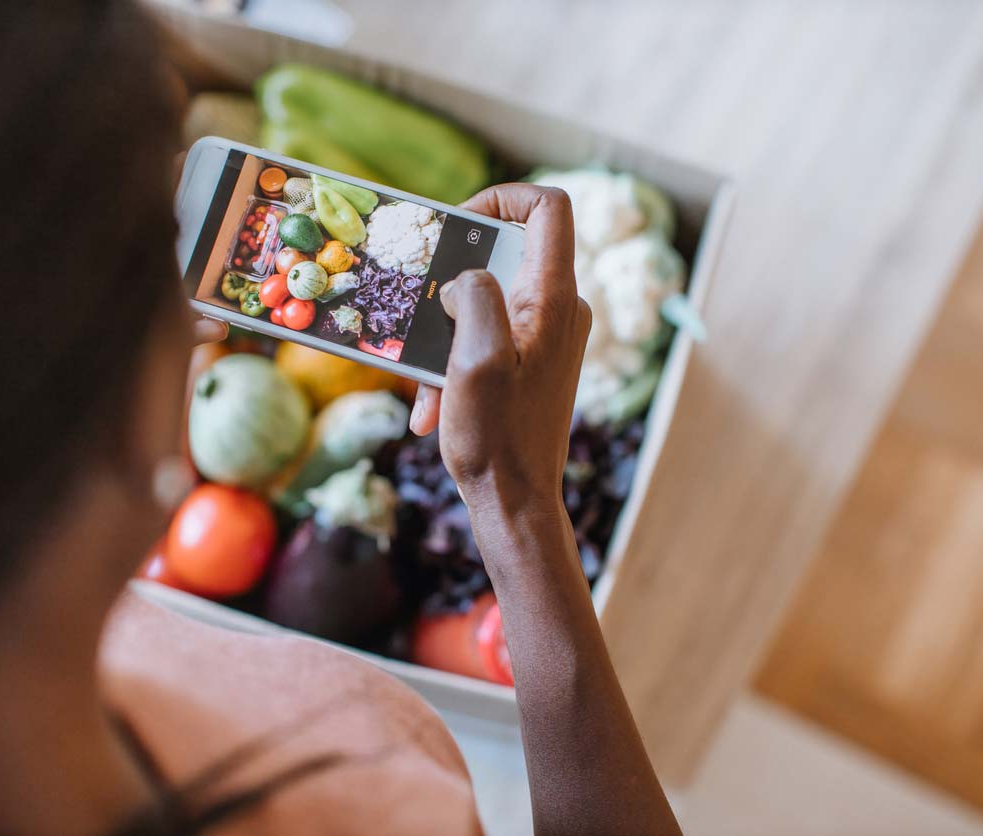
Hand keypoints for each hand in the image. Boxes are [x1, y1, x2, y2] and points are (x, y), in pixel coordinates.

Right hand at [409, 184, 589, 509]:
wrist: (516, 503)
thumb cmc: (497, 437)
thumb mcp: (475, 360)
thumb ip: (474, 297)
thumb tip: (463, 280)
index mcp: (555, 298)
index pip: (548, 207)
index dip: (501, 197)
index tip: (456, 225)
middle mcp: (560, 309)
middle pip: (507, 254)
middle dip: (453, 280)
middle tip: (421, 311)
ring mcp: (549, 336)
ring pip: (487, 302)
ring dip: (447, 334)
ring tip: (424, 382)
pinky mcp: (534, 361)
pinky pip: (489, 338)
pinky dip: (456, 362)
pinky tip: (432, 406)